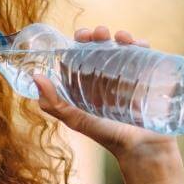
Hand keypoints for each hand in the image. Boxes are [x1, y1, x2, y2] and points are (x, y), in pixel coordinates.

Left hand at [31, 25, 182, 163]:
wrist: (142, 148)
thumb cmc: (108, 135)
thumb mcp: (76, 119)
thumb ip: (53, 104)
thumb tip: (36, 77)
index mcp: (87, 83)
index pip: (81, 54)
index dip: (79, 41)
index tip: (81, 36)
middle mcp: (106, 76)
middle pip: (101, 47)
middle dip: (98, 35)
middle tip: (99, 34)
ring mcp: (128, 75)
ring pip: (122, 47)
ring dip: (119, 36)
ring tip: (119, 37)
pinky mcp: (147, 76)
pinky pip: (144, 55)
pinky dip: (140, 45)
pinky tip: (137, 44)